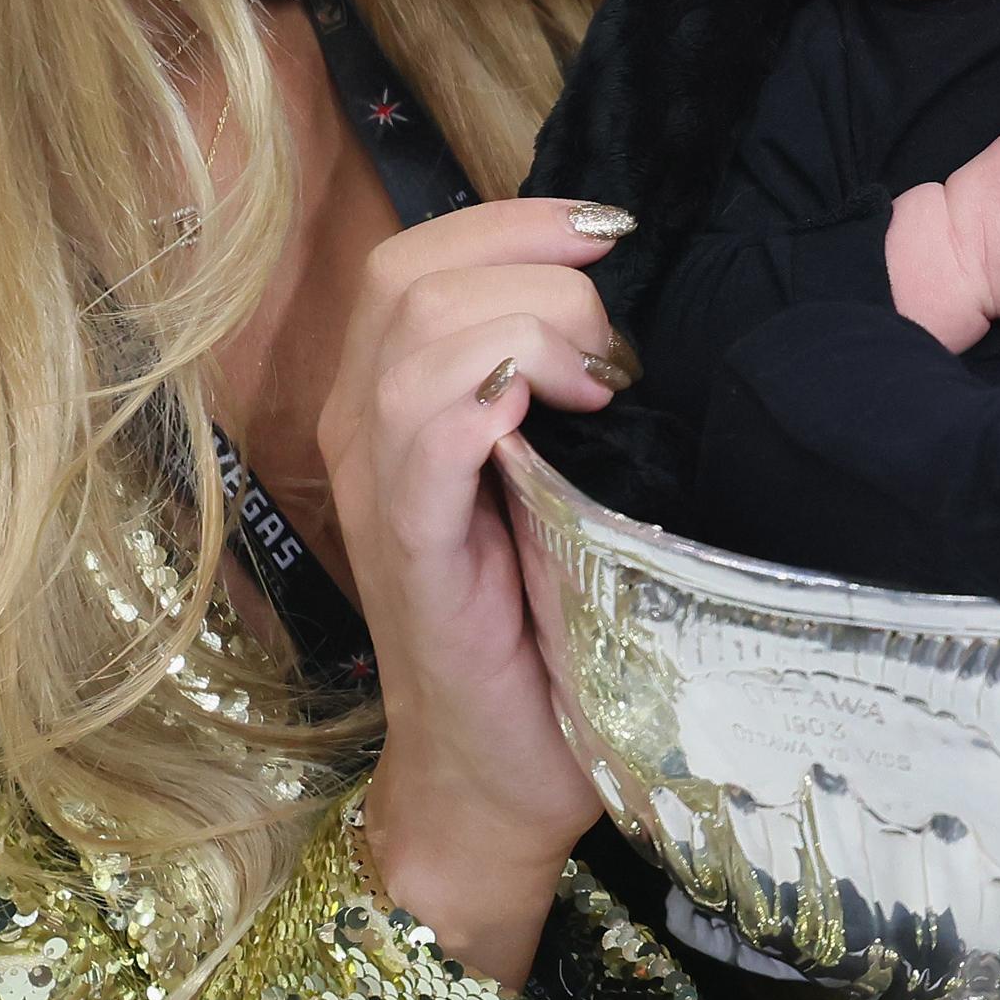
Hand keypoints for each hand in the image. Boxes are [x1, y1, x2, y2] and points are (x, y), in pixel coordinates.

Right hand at [314, 197, 633, 983]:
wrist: (500, 777)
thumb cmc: (543, 625)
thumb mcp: (559, 479)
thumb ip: (562, 391)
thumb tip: (636, 303)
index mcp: (393, 402)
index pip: (419, 258)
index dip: (515, 222)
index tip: (612, 240)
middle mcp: (364, 430)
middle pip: (409, 272)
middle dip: (528, 261)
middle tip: (610, 336)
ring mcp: (378, 486)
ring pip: (416, 331)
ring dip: (529, 323)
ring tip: (597, 384)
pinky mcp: (407, 546)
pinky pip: (420, 426)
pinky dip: (490, 390)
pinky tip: (560, 414)